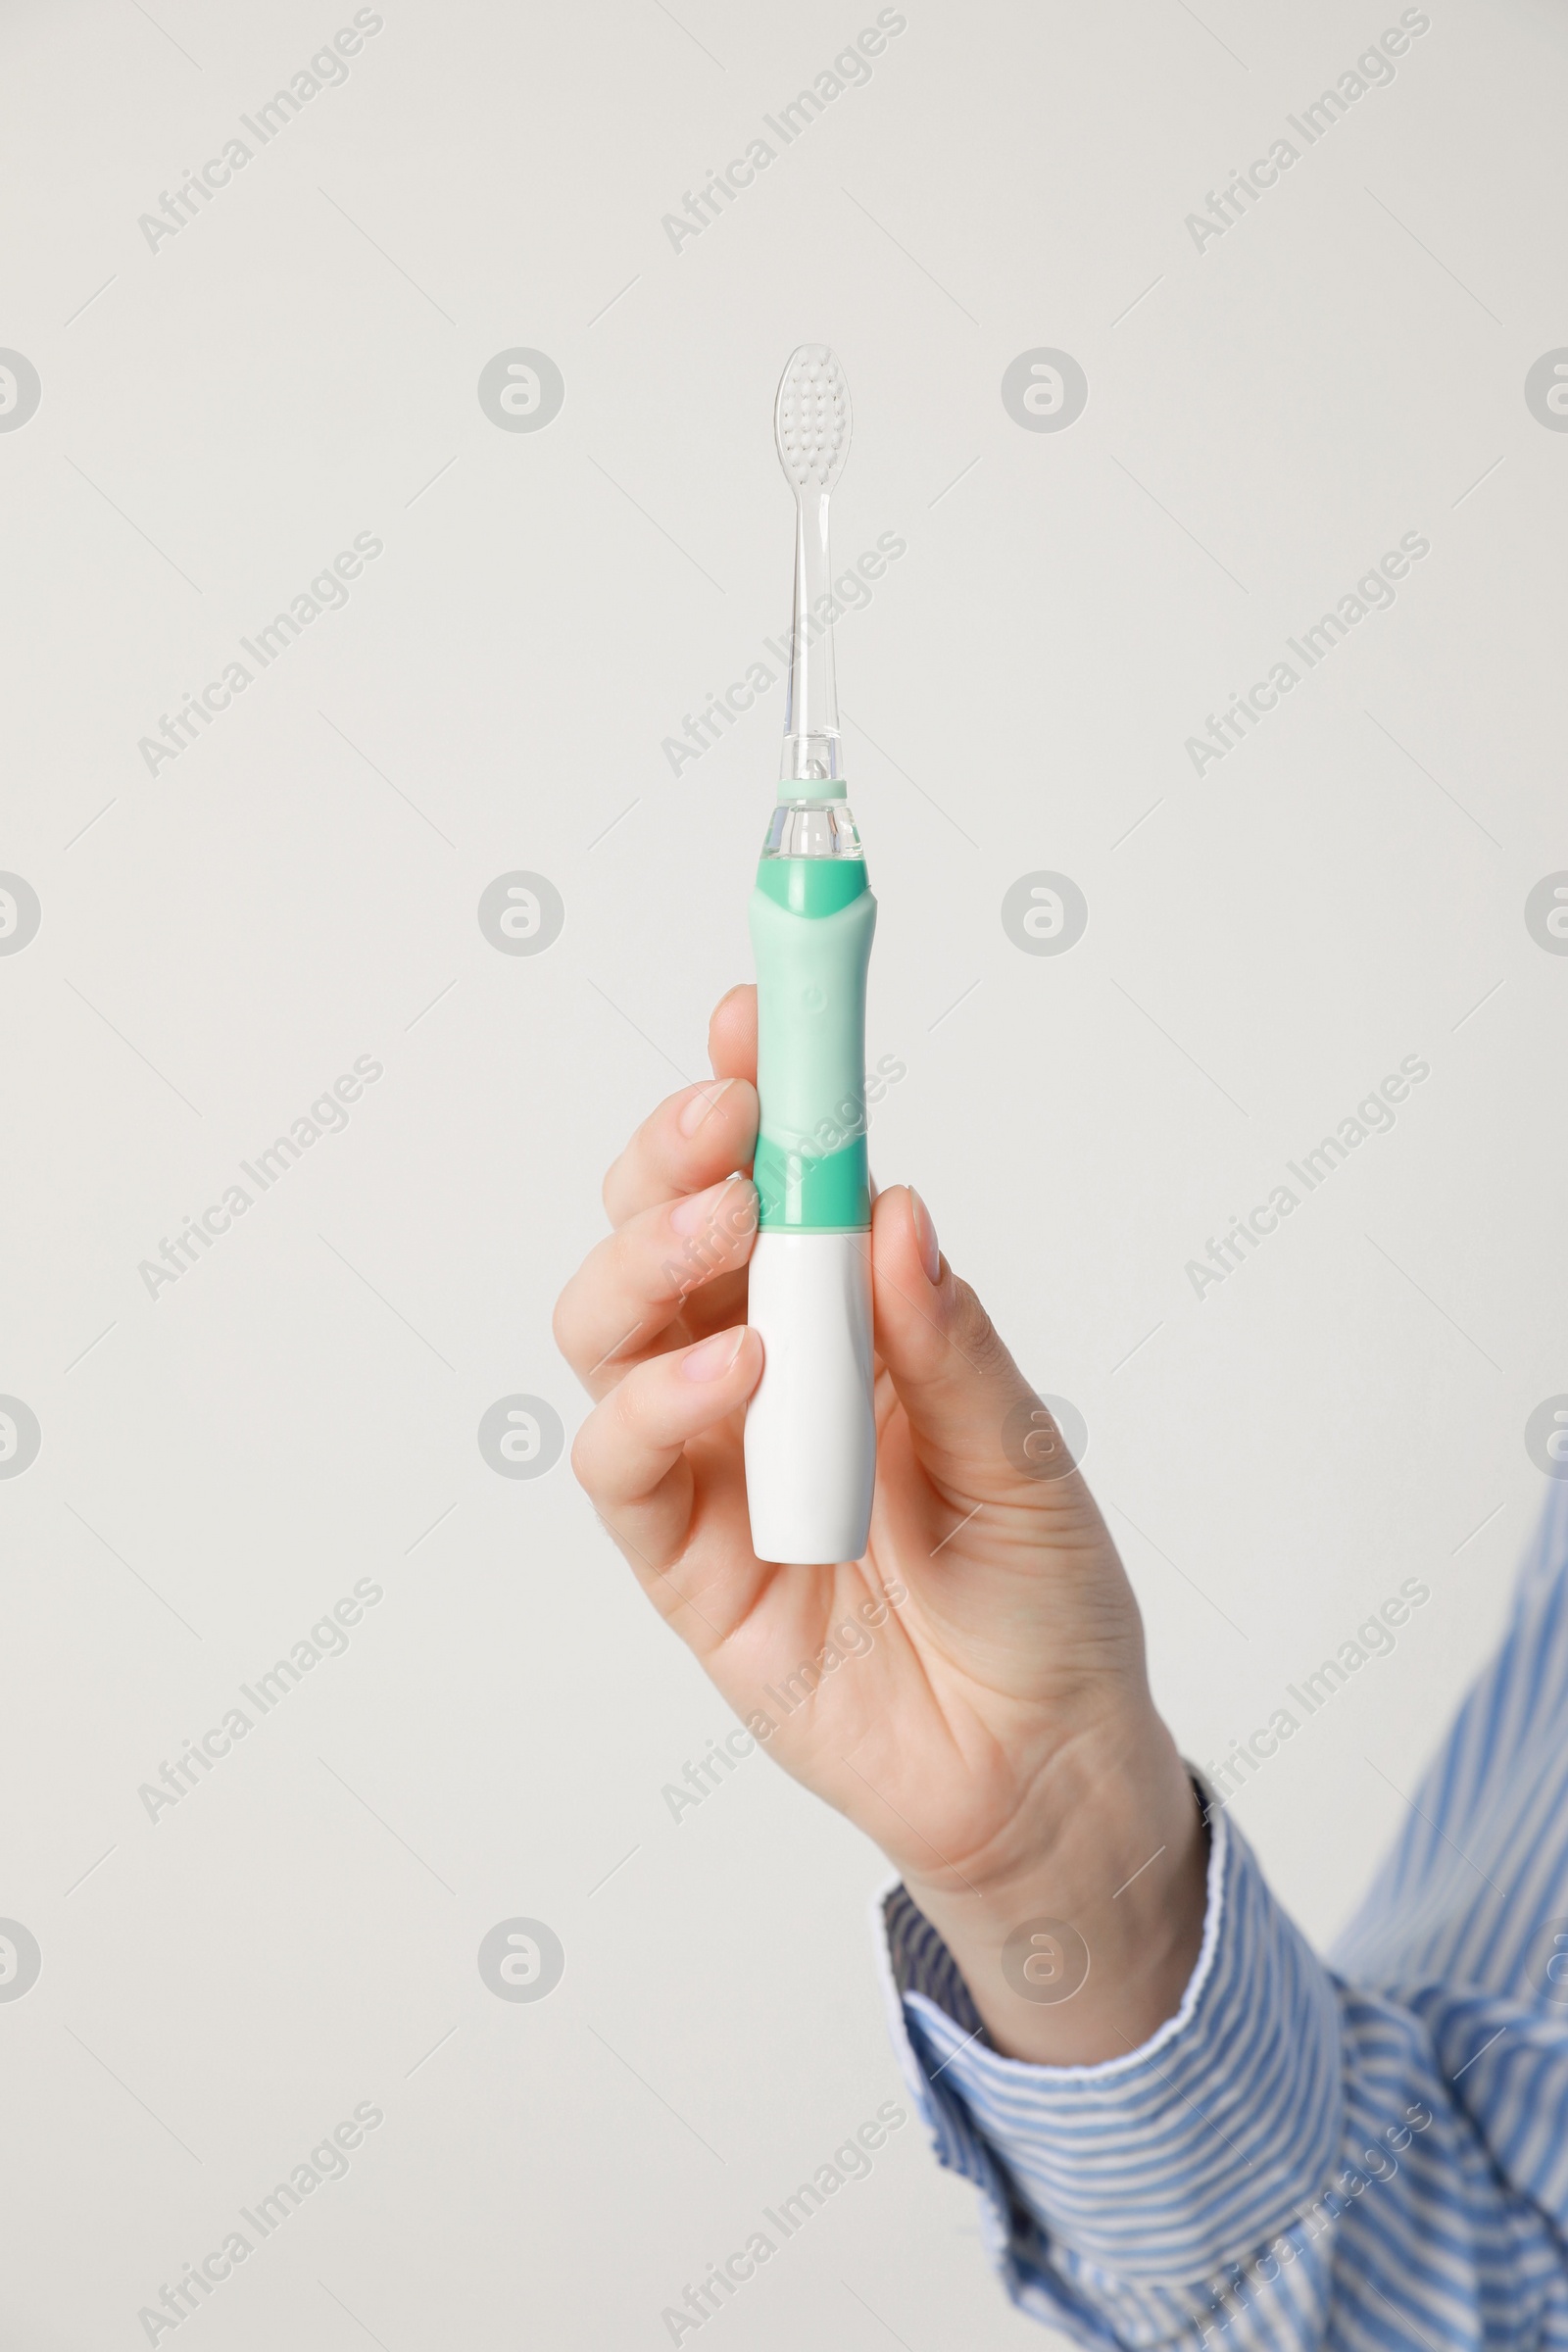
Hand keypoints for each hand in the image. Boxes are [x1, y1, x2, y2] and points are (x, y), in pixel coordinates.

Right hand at [554, 986, 1206, 2063]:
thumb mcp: (1028, 1455)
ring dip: (651, 1255)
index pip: (773, 1182)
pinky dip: (663, 1398)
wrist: (1045, 1773)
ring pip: (608, 1325)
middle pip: (659, 1229)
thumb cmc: (1046, 1601)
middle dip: (678, 1152)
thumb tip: (893, 1212)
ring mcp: (709, 1461)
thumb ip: (952, 1345)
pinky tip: (740, 1367)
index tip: (757, 1016)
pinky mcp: (682, 1562)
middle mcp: (761, 1369)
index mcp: (847, 1320)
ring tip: (729, 1228)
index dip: (752, 1092)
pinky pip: (624, 1460)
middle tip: (735, 1121)